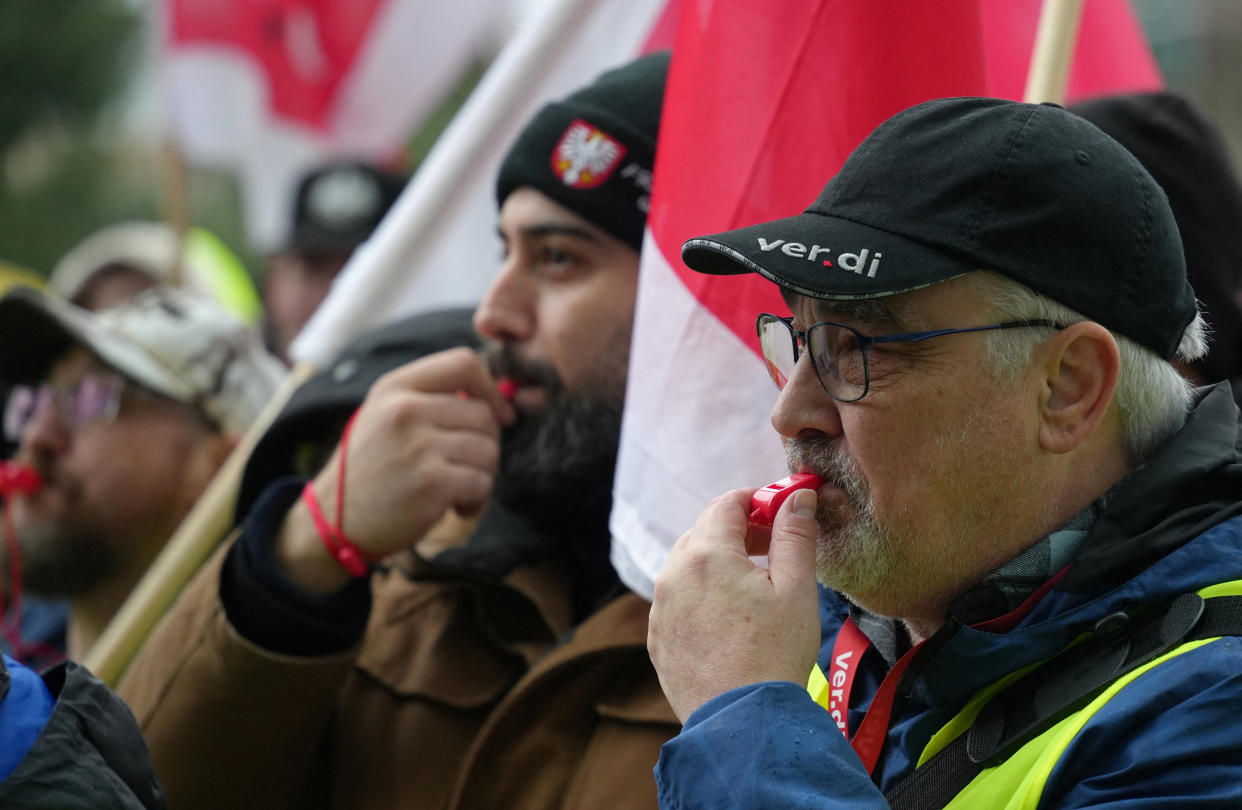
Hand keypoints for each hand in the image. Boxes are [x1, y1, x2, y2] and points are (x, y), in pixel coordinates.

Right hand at [275, 348, 514, 591]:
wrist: (335, 522)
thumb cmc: (372, 468)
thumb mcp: (385, 415)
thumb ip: (430, 398)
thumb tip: (494, 400)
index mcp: (395, 387)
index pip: (463, 363)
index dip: (490, 389)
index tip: (497, 414)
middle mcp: (405, 410)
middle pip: (483, 414)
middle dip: (486, 444)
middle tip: (464, 466)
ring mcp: (419, 446)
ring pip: (489, 450)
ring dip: (482, 474)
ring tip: (457, 487)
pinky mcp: (432, 483)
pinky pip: (482, 482)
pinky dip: (477, 499)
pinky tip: (456, 506)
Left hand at [648, 487, 821, 721]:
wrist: (743, 722)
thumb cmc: (775, 654)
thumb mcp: (795, 589)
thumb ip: (795, 536)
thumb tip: (798, 498)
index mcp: (706, 554)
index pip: (726, 504)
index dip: (756, 501)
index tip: (780, 511)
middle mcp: (673, 575)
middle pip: (703, 533)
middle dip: (737, 531)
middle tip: (773, 546)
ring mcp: (661, 609)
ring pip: (688, 567)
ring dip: (718, 563)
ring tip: (754, 586)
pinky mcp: (658, 638)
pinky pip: (678, 601)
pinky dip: (702, 596)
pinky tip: (731, 618)